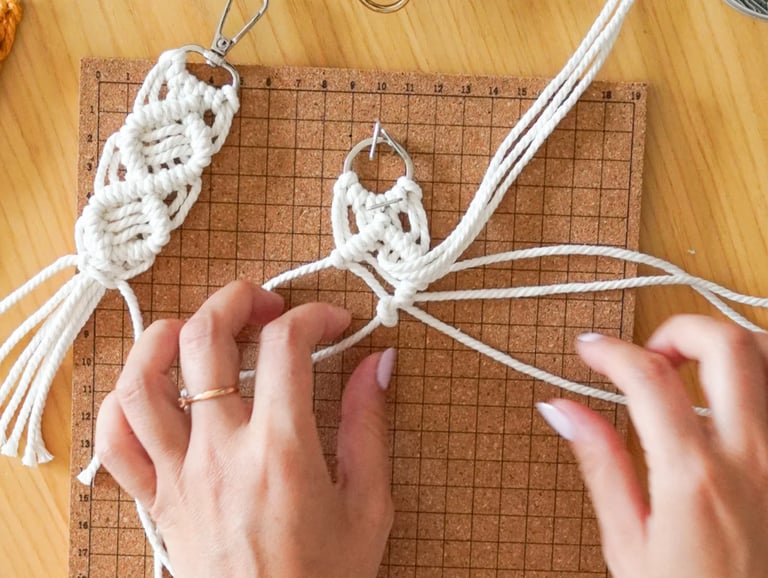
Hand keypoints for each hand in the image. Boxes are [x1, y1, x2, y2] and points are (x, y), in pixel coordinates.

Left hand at [95, 281, 394, 577]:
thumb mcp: (368, 505)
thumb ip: (370, 426)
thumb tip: (376, 365)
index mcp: (282, 451)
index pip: (285, 346)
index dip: (314, 316)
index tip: (333, 323)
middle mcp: (221, 452)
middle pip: (205, 340)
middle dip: (236, 300)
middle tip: (264, 304)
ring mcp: (179, 474)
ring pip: (141, 381)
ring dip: (165, 337)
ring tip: (197, 329)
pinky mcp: (157, 499)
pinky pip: (116, 442)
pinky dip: (122, 401)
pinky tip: (153, 388)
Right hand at [537, 315, 767, 577]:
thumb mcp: (630, 543)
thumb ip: (600, 464)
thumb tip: (565, 411)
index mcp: (695, 478)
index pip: (649, 377)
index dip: (611, 350)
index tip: (592, 350)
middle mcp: (754, 458)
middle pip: (727, 344)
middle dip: (678, 329)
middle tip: (649, 354)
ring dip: (727, 347)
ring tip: (693, 371)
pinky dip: (757, 377)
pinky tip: (732, 396)